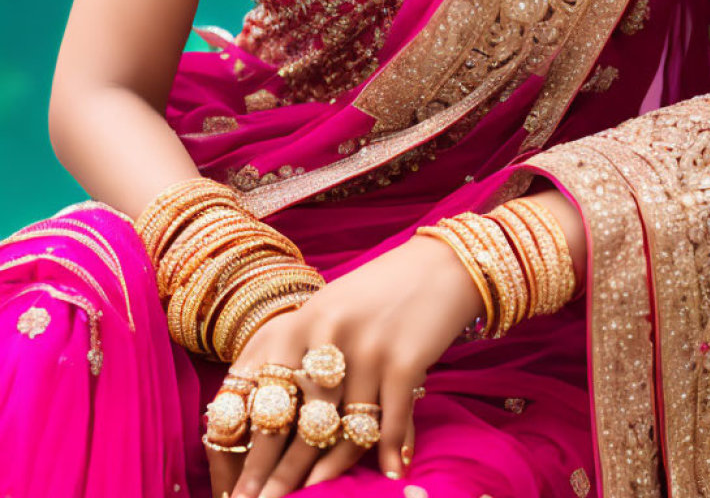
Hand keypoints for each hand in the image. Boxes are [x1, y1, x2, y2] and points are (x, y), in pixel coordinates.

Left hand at [205, 233, 484, 497]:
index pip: (260, 396)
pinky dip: (390, 451)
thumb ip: (300, 355)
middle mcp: (324, 334)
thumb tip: (276, 420)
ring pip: (341, 428)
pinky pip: (389, 420)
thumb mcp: (328, 311)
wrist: (441, 265)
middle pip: (294, 421)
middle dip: (277, 473)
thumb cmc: (380, 293)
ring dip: (330, 471)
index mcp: (297, 322)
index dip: (247, 448)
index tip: (237, 488)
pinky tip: (391, 474)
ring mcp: (365, 348)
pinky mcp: (403, 359)